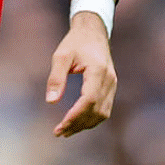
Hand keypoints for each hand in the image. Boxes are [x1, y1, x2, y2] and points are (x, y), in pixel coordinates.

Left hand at [46, 13, 117, 136]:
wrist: (93, 31)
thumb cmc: (75, 42)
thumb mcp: (61, 56)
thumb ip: (56, 78)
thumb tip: (51, 102)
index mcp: (98, 70)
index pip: (89, 100)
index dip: (76, 116)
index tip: (60, 126)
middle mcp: (109, 79)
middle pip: (96, 111)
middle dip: (78, 124)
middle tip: (59, 132)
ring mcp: (113, 84)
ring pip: (103, 113)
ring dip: (85, 125)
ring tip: (66, 131)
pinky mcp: (111, 87)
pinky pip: (104, 109)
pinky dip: (92, 119)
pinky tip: (78, 122)